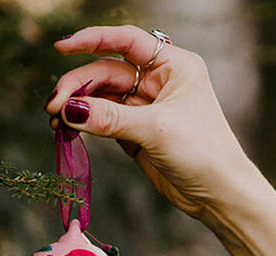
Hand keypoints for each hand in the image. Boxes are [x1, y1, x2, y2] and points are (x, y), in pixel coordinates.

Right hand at [46, 25, 254, 222]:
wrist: (221, 196)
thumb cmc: (204, 154)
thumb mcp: (156, 130)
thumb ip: (110, 118)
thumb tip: (69, 110)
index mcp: (175, 67)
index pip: (127, 41)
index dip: (93, 39)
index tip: (62, 48)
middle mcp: (161, 82)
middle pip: (107, 71)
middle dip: (79, 87)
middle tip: (54, 107)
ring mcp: (148, 108)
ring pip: (102, 97)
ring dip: (78, 107)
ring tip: (56, 122)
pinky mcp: (139, 134)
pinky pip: (105, 122)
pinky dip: (86, 125)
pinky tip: (68, 131)